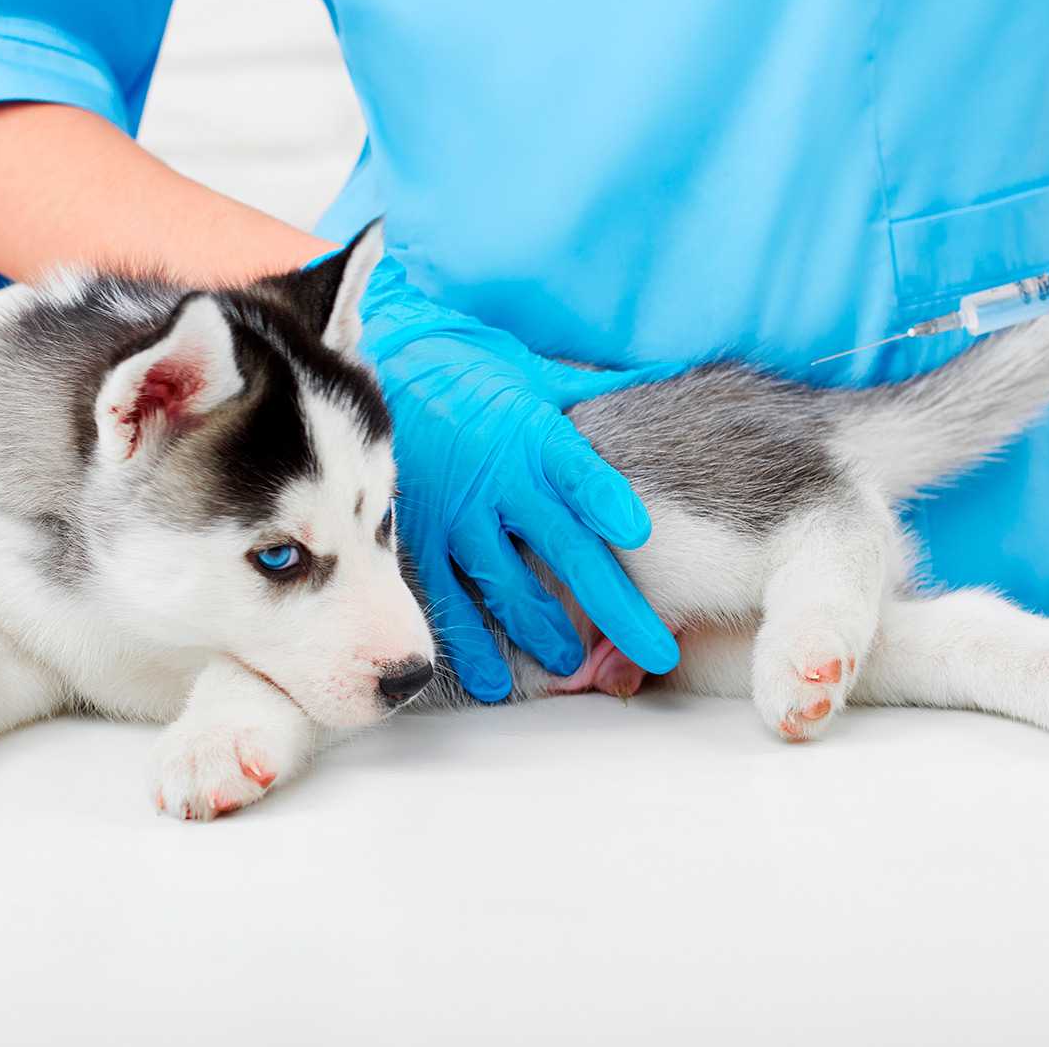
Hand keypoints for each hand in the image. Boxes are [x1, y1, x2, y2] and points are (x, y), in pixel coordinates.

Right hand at [360, 257, 678, 700]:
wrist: (383, 366)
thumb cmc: (472, 369)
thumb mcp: (537, 372)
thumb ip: (599, 388)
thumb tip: (665, 366)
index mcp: (537, 436)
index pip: (581, 472)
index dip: (608, 501)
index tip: (638, 532)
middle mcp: (501, 480)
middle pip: (567, 551)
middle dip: (616, 607)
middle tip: (657, 651)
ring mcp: (458, 513)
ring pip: (508, 586)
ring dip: (546, 631)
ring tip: (577, 666)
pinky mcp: (419, 536)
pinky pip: (447, 598)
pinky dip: (469, 643)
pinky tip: (493, 681)